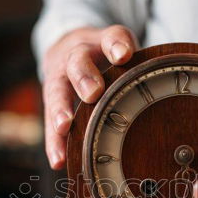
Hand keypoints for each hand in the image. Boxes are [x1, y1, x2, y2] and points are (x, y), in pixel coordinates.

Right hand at [42, 25, 138, 168]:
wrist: (66, 49)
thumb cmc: (102, 54)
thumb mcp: (119, 45)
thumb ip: (130, 54)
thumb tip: (146, 71)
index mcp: (99, 42)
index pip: (111, 37)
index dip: (116, 45)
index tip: (123, 54)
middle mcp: (75, 57)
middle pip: (77, 63)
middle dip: (84, 78)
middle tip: (92, 93)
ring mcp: (59, 78)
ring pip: (57, 92)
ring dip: (61, 111)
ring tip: (63, 127)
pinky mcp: (51, 102)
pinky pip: (50, 122)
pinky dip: (55, 142)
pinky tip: (58, 159)